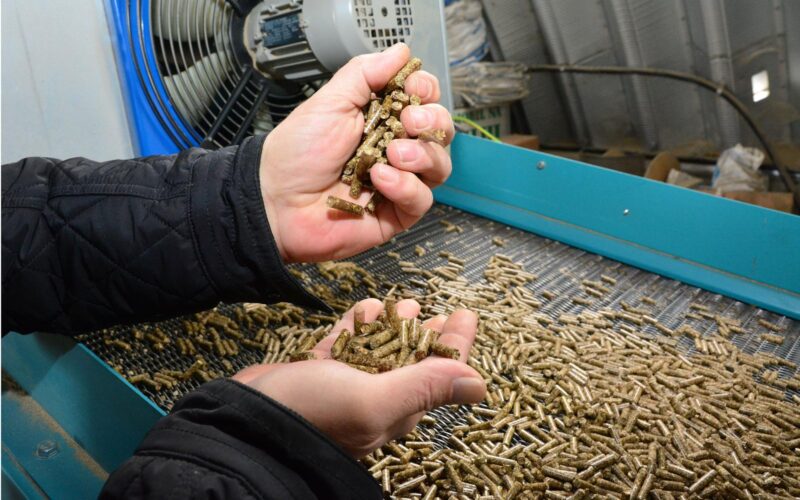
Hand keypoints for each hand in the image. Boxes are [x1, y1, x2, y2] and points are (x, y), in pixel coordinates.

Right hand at [232, 299, 484, 457]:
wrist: (243, 421)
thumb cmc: (311, 413)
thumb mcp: (373, 399)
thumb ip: (425, 387)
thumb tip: (481, 385)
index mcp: (397, 409)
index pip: (439, 374)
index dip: (457, 344)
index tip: (466, 314)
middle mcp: (376, 397)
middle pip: (411, 358)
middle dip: (424, 330)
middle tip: (429, 305)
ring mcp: (346, 383)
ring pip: (379, 348)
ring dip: (392, 323)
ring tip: (400, 303)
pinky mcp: (319, 371)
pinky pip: (347, 344)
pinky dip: (358, 325)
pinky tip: (365, 309)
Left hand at [259, 43, 454, 262]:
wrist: (278, 201)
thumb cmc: (297, 154)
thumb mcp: (331, 102)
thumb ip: (365, 74)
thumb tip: (401, 52)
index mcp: (383, 119)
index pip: (425, 100)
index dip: (426, 92)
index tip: (414, 89)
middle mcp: (396, 148)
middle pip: (440, 131)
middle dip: (433, 121)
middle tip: (410, 120)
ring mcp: (399, 181)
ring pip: (440, 165)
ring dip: (422, 154)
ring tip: (393, 153)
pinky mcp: (397, 213)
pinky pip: (422, 198)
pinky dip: (406, 186)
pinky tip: (380, 179)